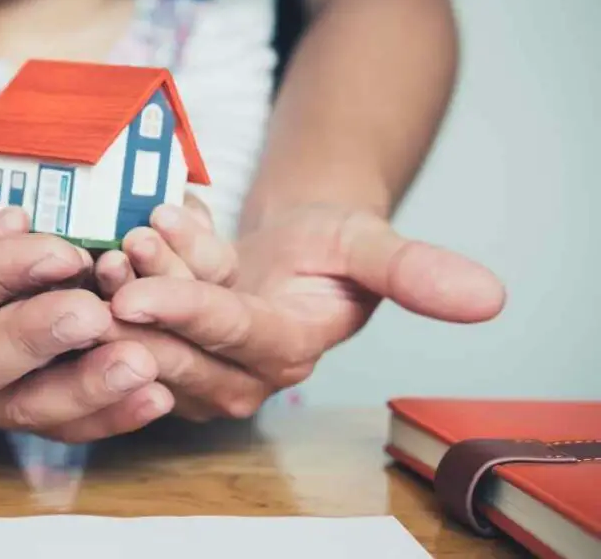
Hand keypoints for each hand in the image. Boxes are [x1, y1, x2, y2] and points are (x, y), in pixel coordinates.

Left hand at [109, 203, 506, 411]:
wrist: (300, 243)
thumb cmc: (335, 243)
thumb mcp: (372, 246)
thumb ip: (417, 271)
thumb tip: (491, 297)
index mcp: (290, 349)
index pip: (231, 337)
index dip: (183, 316)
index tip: (134, 294)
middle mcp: (241, 370)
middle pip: (175, 353)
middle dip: (138, 308)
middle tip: (113, 261)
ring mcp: (201, 361)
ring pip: (148, 336)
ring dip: (126, 289)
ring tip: (123, 241)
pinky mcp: (171, 344)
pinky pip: (136, 318)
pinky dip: (128, 278)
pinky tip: (138, 234)